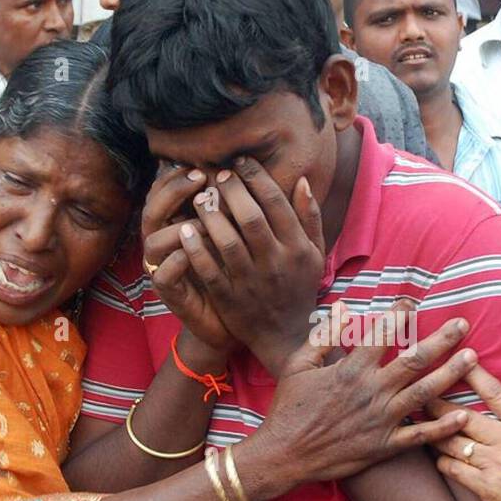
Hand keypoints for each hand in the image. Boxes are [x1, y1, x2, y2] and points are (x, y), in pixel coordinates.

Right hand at [141, 165, 236, 354]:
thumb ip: (237, 208)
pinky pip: (162, 275)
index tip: (207, 164)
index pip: (165, 191)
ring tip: (204, 217)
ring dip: (177, 226)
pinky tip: (193, 252)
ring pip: (152, 239)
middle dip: (173, 191)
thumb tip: (251, 173)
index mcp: (178, 224)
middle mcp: (165, 243)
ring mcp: (163, 267)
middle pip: (152, 208)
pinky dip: (175, 262)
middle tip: (200, 178)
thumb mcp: (239, 236)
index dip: (180, 176)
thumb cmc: (236, 273)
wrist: (232, 320)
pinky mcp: (169, 293)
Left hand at [173, 157, 325, 375]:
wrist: (285, 336)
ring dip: (211, 215)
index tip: (240, 163)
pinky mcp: (230, 298)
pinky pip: (209, 270)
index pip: (276, 203)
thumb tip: (301, 180)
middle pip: (250, 217)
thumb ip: (310, 217)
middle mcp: (276, 263)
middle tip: (217, 175)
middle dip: (231, 190)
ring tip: (200, 199)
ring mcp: (252, 282)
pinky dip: (196, 249)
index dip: (256, 178)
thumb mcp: (315, 254)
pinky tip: (185, 230)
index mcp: (298, 248)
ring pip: (227, 241)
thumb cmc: (299, 287)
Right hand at [246, 303, 477, 484]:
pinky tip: (462, 415)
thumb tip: (344, 307)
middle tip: (462, 324)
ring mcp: (381, 420)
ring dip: (450, 374)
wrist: (285, 455)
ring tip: (472, 358)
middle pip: (414, 360)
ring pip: (424, 393)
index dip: (400, 314)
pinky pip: (419, 436)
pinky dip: (442, 427)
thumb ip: (323, 335)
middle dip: (441, 339)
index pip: (382, 334)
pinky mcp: (384, 446)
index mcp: (351, 370)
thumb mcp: (298, 365)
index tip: (412, 301)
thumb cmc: (289, 408)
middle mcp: (371, 392)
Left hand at [426, 365, 500, 500]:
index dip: (474, 376)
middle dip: (438, 403)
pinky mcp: (485, 489)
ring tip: (418, 423)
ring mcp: (495, 466)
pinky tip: (436, 457)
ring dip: (434, 432)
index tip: (459, 362)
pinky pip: (454, 470)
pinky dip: (442, 462)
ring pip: (454, 442)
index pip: (497, 394)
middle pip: (464, 416)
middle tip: (421, 393)